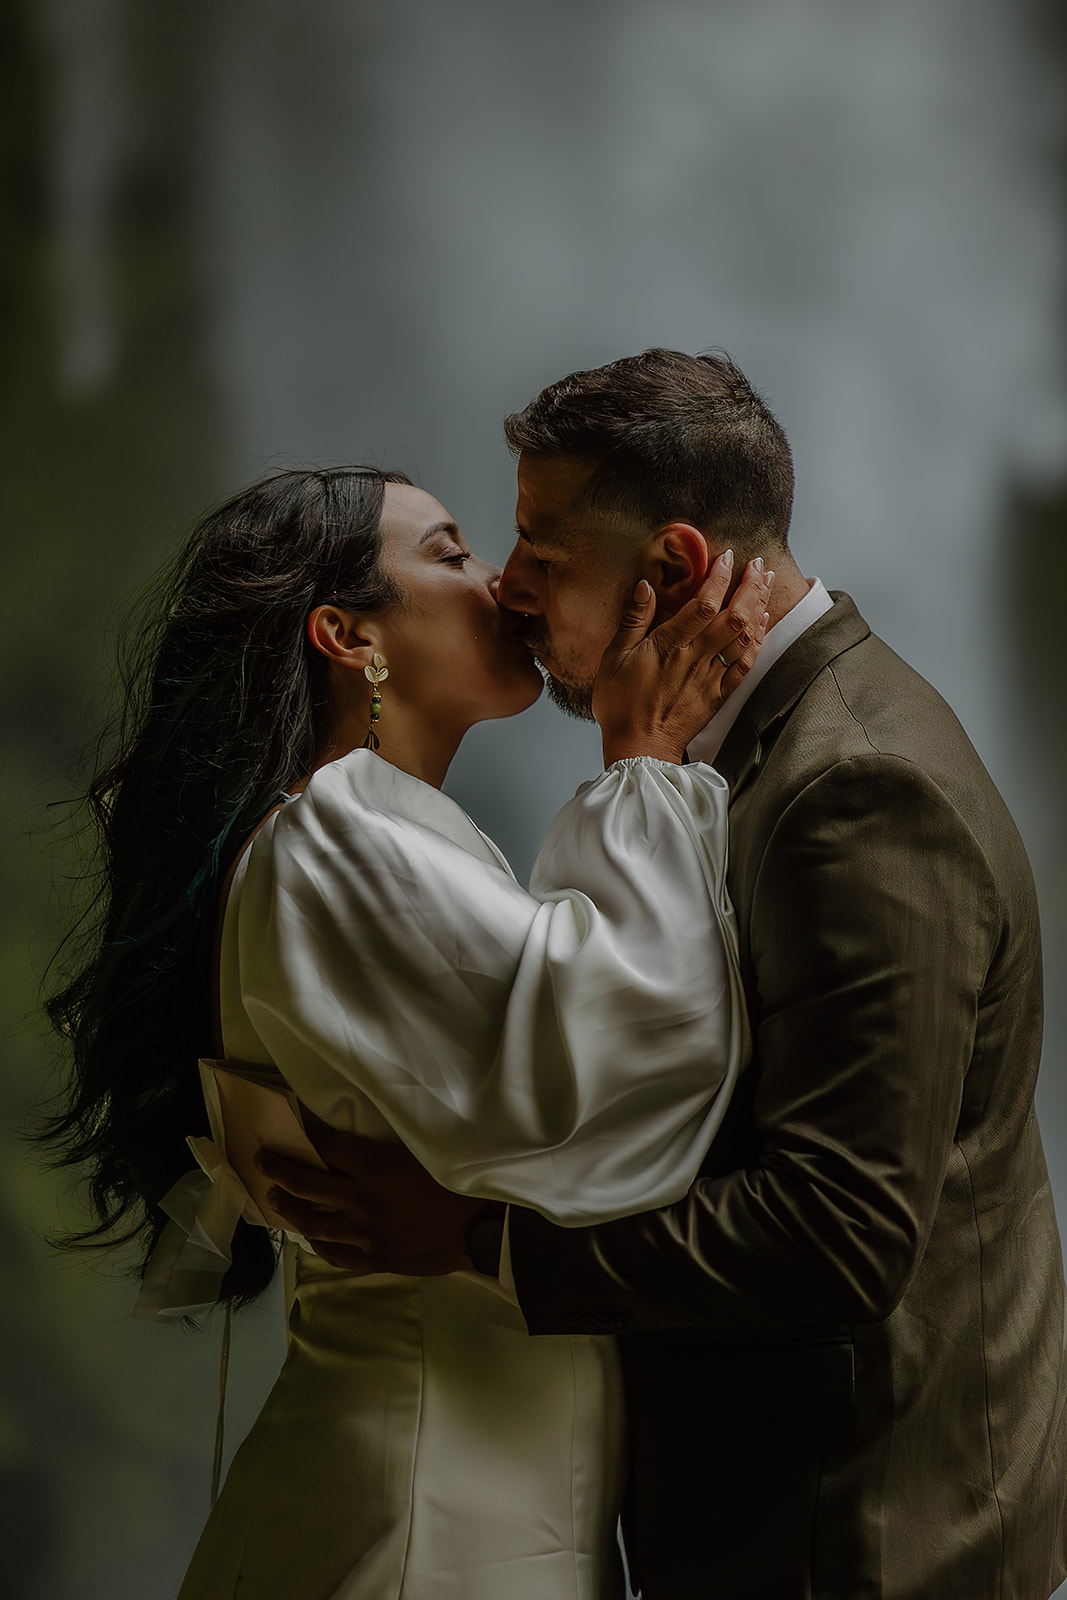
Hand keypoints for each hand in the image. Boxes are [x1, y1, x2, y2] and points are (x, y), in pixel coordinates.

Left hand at [256, 1126, 490, 1275]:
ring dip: (290, 1208)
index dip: (308, 1136)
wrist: (485, 1230)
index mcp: (376, 1166)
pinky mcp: (376, 1258)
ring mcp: (366, 1233)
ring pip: (315, 1221)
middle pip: (308, 1183)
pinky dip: (319, 1245)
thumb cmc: (462, 1182)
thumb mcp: (428, 1149)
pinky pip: (338, 1254)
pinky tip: (310, 1239)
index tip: (294, 1127)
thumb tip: (367, 1135)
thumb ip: (393, 1145)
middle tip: (261, 1161)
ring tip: (273, 1199)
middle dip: (280, 1169)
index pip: (328, 1146)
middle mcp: (362, 1199)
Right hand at [594, 552, 772, 764]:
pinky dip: (757, 641)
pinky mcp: (718, 694)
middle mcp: (696, 658)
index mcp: (670, 645)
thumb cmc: (621, 705)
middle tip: (759, 564)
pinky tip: (762, 623)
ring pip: (744, 637)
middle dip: (750, 586)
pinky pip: (745, 664)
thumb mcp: (614, 657)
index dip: (720, 578)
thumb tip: (645, 586)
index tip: (729, 558)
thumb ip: (632, 620)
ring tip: (767, 583)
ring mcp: (711, 677)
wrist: (639, 748)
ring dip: (759, 607)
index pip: (703, 604)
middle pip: (734, 616)